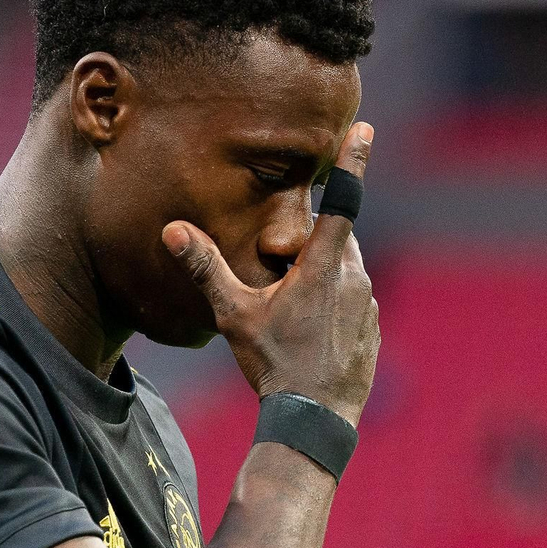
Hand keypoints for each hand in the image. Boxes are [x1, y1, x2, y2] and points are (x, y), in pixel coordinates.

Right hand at [162, 123, 379, 426]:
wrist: (314, 419)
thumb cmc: (273, 363)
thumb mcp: (233, 315)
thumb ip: (206, 268)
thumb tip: (172, 229)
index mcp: (322, 265)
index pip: (342, 200)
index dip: (353, 161)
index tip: (365, 128)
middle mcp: (353, 277)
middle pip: (333, 240)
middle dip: (307, 245)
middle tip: (276, 273)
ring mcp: (368, 303)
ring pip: (345, 269)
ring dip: (320, 274)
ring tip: (290, 310)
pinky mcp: (374, 326)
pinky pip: (353, 300)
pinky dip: (334, 303)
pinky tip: (310, 332)